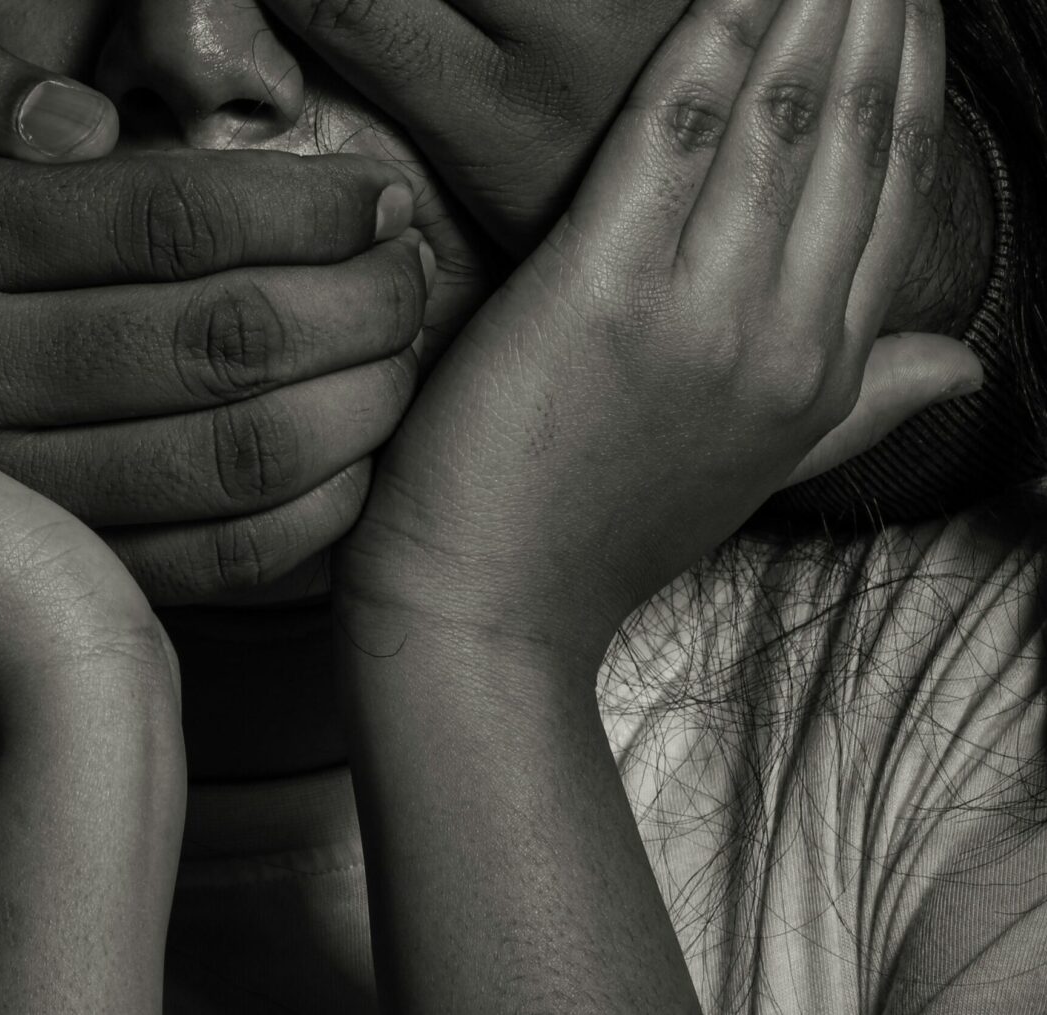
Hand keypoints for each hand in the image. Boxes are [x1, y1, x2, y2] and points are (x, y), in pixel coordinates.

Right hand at [0, 30, 431, 604]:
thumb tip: (88, 127)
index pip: (165, 217)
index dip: (303, 208)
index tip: (377, 198)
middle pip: (214, 337)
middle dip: (354, 300)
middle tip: (411, 271)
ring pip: (221, 457)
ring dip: (351, 405)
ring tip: (401, 355)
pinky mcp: (24, 566)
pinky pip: (194, 561)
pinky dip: (300, 517)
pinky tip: (349, 463)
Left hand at [342, 0, 973, 656]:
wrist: (490, 608)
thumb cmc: (604, 536)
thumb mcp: (757, 472)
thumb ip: (862, 405)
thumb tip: (963, 360)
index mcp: (824, 370)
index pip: (892, 189)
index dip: (906, 80)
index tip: (904, 6)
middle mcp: (783, 334)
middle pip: (851, 136)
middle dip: (868, 17)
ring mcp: (699, 316)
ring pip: (779, 120)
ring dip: (805, 6)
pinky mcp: (600, 295)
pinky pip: (669, 139)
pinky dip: (704, 47)